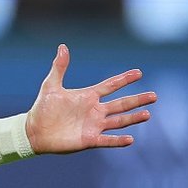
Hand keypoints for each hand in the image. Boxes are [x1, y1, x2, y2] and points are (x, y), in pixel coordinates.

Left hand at [25, 44, 156, 153]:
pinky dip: (118, 141)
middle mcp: (95, 110)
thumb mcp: (51, 86)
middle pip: (121, 104)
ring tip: (147, 114)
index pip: (110, 85)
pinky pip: (107, 141)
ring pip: (119, 121)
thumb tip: (62, 46)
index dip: (124, 79)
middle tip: (154, 96)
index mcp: (88, 96)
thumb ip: (59, 68)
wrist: (33, 131)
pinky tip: (130, 139)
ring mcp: (94, 125)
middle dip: (137, 100)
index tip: (139, 72)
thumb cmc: (42, 109)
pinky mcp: (89, 140)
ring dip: (133, 118)